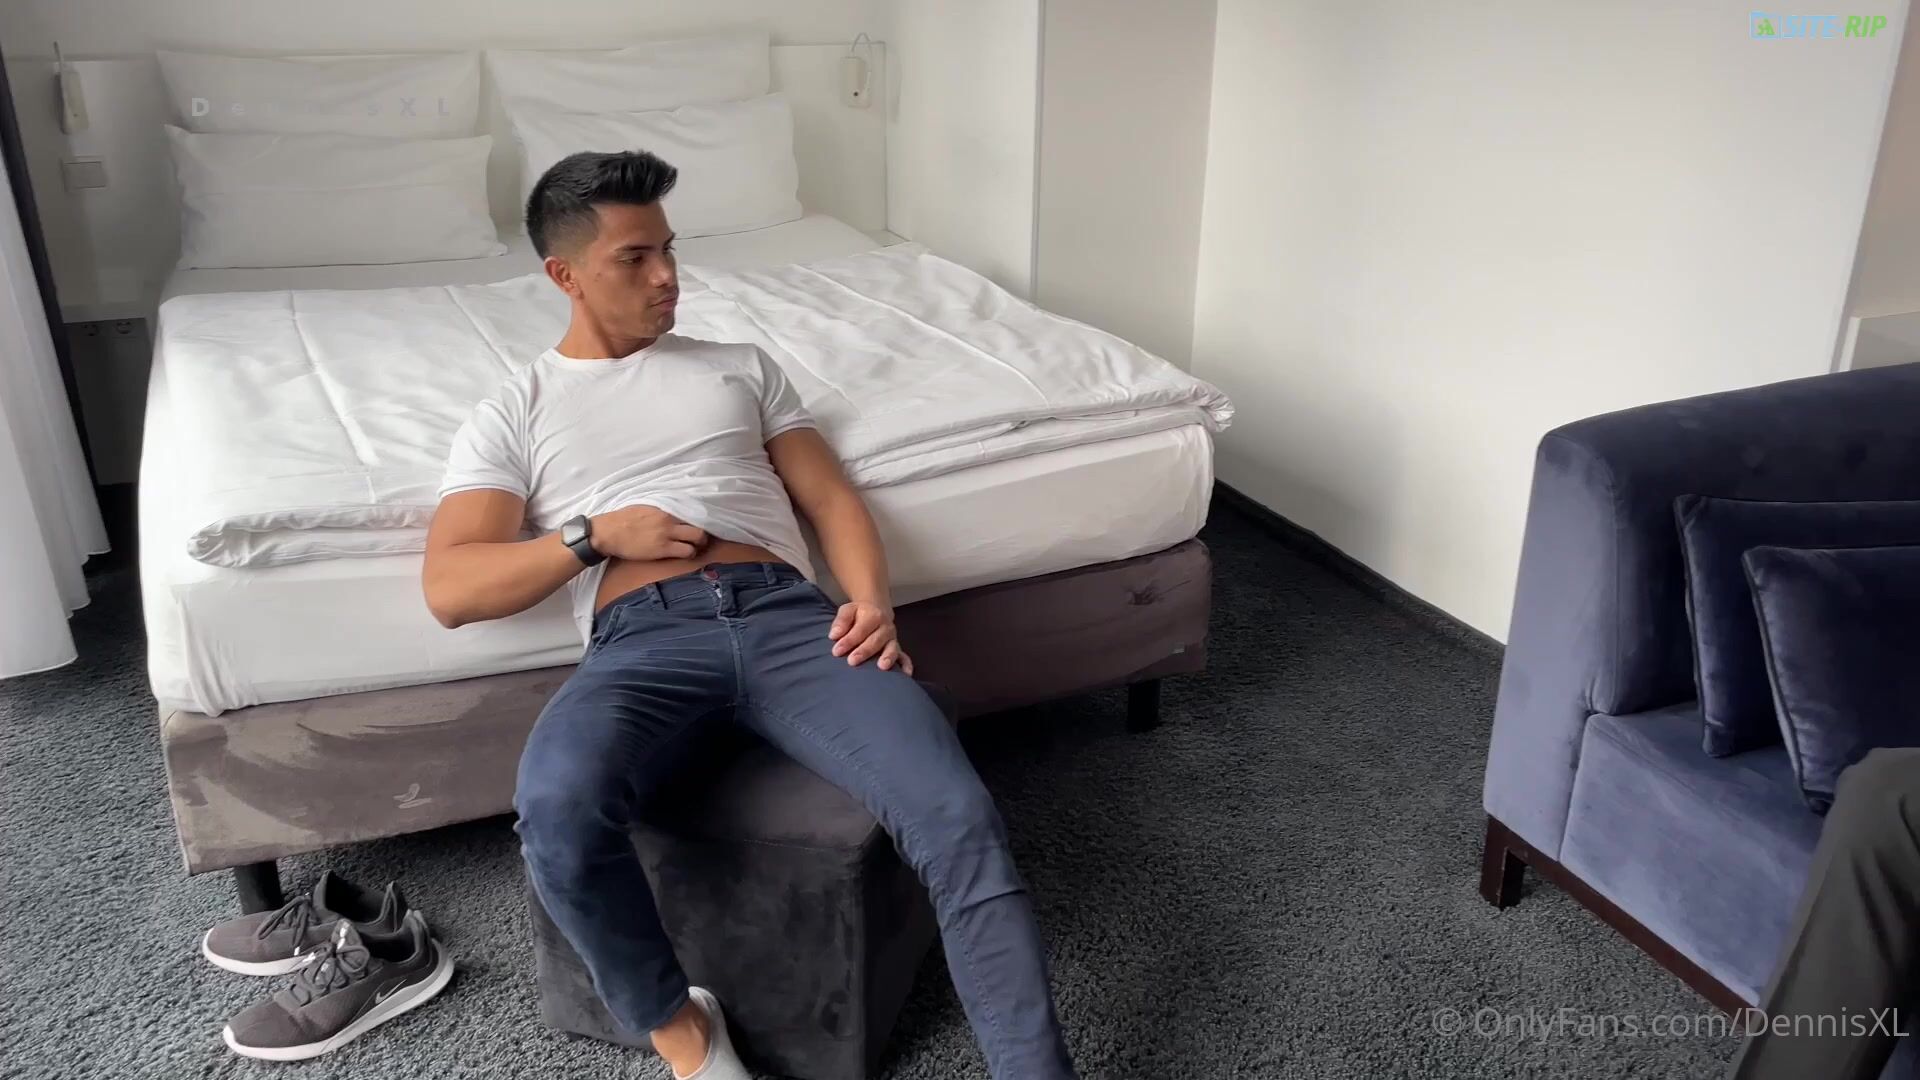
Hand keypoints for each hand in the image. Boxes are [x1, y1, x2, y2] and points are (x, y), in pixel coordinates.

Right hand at [588, 506, 707, 561]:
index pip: (691, 510)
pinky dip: (690, 553)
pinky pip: (686, 551)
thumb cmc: (621, 520)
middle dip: (703, 533)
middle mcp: (669, 519)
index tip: (698, 524)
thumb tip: (670, 513)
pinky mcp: (663, 549)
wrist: (608, 533)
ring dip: (699, 544)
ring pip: (697, 538)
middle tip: (700, 539)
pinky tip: (685, 555)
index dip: (697, 519)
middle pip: (698, 524)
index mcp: (663, 507)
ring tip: (694, 548)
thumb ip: (659, 510)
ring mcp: (667, 534)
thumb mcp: (643, 508)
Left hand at [829, 600, 912, 672]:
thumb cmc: (859, 614)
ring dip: (888, 657)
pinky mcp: (898, 648)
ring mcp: (893, 639)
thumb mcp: (848, 610)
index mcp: (873, 615)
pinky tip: (905, 674)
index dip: (848, 641)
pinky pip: (904, 657)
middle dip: (864, 651)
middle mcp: (886, 627)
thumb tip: (834, 635)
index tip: (836, 651)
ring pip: (892, 648)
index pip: (860, 630)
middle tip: (852, 661)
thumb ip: (841, 621)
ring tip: (882, 667)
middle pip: (876, 640)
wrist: (876, 610)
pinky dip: (906, 665)